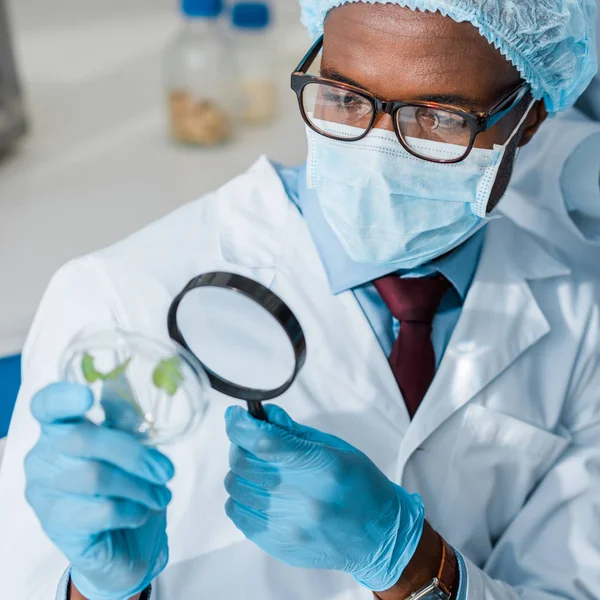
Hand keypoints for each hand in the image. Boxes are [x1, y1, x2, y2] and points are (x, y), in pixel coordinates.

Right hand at [25, 383, 173, 599]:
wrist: (126, 543)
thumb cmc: (126, 486)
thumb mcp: (132, 449)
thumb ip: (127, 424)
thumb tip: (131, 395)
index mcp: (60, 429)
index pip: (47, 406)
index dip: (63, 398)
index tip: (87, 396)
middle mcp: (43, 457)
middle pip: (82, 439)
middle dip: (134, 454)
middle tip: (165, 470)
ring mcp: (44, 492)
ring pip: (94, 477)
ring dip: (139, 486)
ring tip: (159, 496)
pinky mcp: (56, 525)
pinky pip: (100, 511)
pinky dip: (131, 511)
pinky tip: (140, 514)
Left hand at [224, 405, 424, 591]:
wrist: (379, 535)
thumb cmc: (361, 485)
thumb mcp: (335, 447)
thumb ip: (294, 431)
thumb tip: (262, 415)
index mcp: (322, 467)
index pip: (265, 442)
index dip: (241, 425)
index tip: (235, 416)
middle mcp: (303, 499)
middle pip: (244, 463)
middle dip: (240, 444)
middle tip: (250, 439)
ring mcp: (288, 526)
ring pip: (236, 488)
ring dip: (240, 471)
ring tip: (259, 467)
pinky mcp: (278, 545)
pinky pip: (238, 514)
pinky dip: (240, 497)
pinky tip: (258, 491)